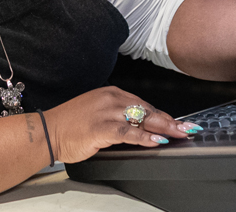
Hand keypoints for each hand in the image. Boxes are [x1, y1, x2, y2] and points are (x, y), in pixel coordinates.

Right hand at [43, 86, 197, 162]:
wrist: (48, 131)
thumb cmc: (70, 125)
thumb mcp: (98, 114)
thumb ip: (119, 117)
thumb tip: (141, 128)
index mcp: (110, 93)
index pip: (144, 104)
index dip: (163, 115)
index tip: (178, 122)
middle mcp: (110, 99)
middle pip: (147, 110)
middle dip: (169, 121)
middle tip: (187, 129)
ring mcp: (105, 112)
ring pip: (141, 119)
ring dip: (163, 128)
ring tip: (178, 135)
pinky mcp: (101, 127)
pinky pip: (128, 132)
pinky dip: (144, 137)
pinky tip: (156, 141)